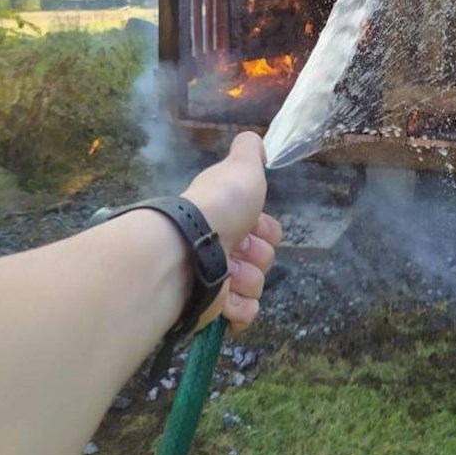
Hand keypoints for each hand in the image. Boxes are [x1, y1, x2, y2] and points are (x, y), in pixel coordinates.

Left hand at [182, 132, 281, 333]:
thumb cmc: (219, 207)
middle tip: (239, 250)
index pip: (268, 231)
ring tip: (229, 275)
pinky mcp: (213, 309)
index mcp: (229, 218)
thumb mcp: (241, 168)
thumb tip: (255, 140)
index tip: (254, 225)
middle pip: (264, 259)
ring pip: (256, 287)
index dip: (267, 230)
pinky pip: (245, 314)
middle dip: (257, 256)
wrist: (187, 248)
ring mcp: (216, 280)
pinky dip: (240, 310)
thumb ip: (250, 152)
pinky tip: (228, 302)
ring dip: (248, 281)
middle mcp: (222, 248)